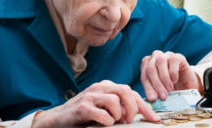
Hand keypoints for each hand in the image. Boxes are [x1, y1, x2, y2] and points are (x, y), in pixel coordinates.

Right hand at [32, 80, 159, 126]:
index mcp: (106, 87)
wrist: (57, 119)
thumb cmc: (83, 115)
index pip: (130, 91)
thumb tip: (136, 114)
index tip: (154, 118)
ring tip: (115, 122)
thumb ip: (117, 107)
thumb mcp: (102, 108)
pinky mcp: (82, 107)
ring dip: (119, 115)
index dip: (144, 106)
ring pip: (114, 100)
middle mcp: (99, 88)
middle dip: (133, 107)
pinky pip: (102, 114)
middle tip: (130, 120)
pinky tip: (104, 124)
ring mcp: (90, 96)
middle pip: (125, 91)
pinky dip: (107, 121)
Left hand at [141, 50, 202, 101]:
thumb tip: (151, 98)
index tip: (153, 98)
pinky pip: (172, 61)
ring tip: (170, 89)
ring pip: (160, 62)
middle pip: (150, 68)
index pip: (144, 76)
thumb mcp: (160, 91)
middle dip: (156, 84)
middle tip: (163, 96)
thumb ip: (154, 92)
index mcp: (146, 65)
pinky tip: (174, 80)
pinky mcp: (177, 56)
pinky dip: (173, 73)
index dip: (148, 88)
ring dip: (164, 78)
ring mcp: (166, 55)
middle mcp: (154, 57)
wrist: (186, 84)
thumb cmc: (171, 87)